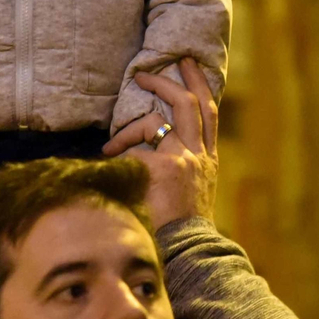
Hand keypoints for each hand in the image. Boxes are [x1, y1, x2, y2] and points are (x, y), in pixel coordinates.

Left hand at [102, 58, 217, 229]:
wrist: (189, 253)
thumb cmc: (184, 230)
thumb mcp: (194, 193)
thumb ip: (183, 168)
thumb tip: (155, 150)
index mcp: (208, 159)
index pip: (209, 112)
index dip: (199, 85)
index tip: (187, 66)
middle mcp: (199, 154)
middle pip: (190, 103)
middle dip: (170, 80)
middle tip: (149, 70)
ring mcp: (183, 158)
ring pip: (157, 118)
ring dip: (129, 125)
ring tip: (110, 144)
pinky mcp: (163, 166)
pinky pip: (134, 148)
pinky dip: (120, 151)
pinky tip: (108, 163)